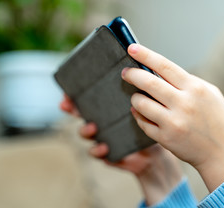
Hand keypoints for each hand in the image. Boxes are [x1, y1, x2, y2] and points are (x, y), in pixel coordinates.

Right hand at [60, 94, 182, 204]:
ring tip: (93, 127)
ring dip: (85, 129)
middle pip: (79, 112)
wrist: (156, 152)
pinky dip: (98, 150)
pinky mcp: (107, 153)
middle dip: (71, 108)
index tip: (68, 90)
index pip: (88, 96)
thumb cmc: (150, 123)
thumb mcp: (146, 105)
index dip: (75, 93)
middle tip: (67, 105)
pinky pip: (97, 152)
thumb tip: (142, 70)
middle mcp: (101, 120)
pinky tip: (105, 147)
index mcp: (108, 106)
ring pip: (85, 132)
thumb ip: (140, 92)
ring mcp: (102, 137)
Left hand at [122, 44, 223, 191]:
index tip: (132, 48)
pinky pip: (142, 122)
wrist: (222, 153)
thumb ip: (187, 82)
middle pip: (148, 82)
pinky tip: (141, 112)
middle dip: (132, 74)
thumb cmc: (216, 119)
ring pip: (141, 103)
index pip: (165, 65)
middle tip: (125, 72)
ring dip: (135, 98)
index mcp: (195, 88)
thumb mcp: (210, 93)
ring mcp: (173, 122)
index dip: (146, 55)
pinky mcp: (165, 138)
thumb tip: (160, 72)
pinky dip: (138, 115)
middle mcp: (183, 104)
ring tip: (137, 96)